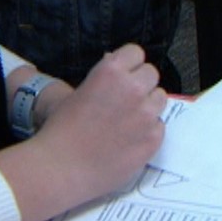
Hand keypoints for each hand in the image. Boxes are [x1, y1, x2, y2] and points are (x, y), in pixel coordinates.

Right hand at [0, 45, 165, 220]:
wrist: (61, 168)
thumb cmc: (62, 131)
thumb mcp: (78, 92)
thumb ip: (104, 79)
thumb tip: (118, 71)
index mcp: (111, 70)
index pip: (136, 52)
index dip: (128, 65)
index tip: (122, 76)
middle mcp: (133, 88)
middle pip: (151, 74)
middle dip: (140, 84)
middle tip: (125, 101)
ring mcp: (146, 114)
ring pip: (160, 98)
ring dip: (148, 105)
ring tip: (128, 121)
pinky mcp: (153, 138)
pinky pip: (160, 126)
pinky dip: (148, 131)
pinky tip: (129, 140)